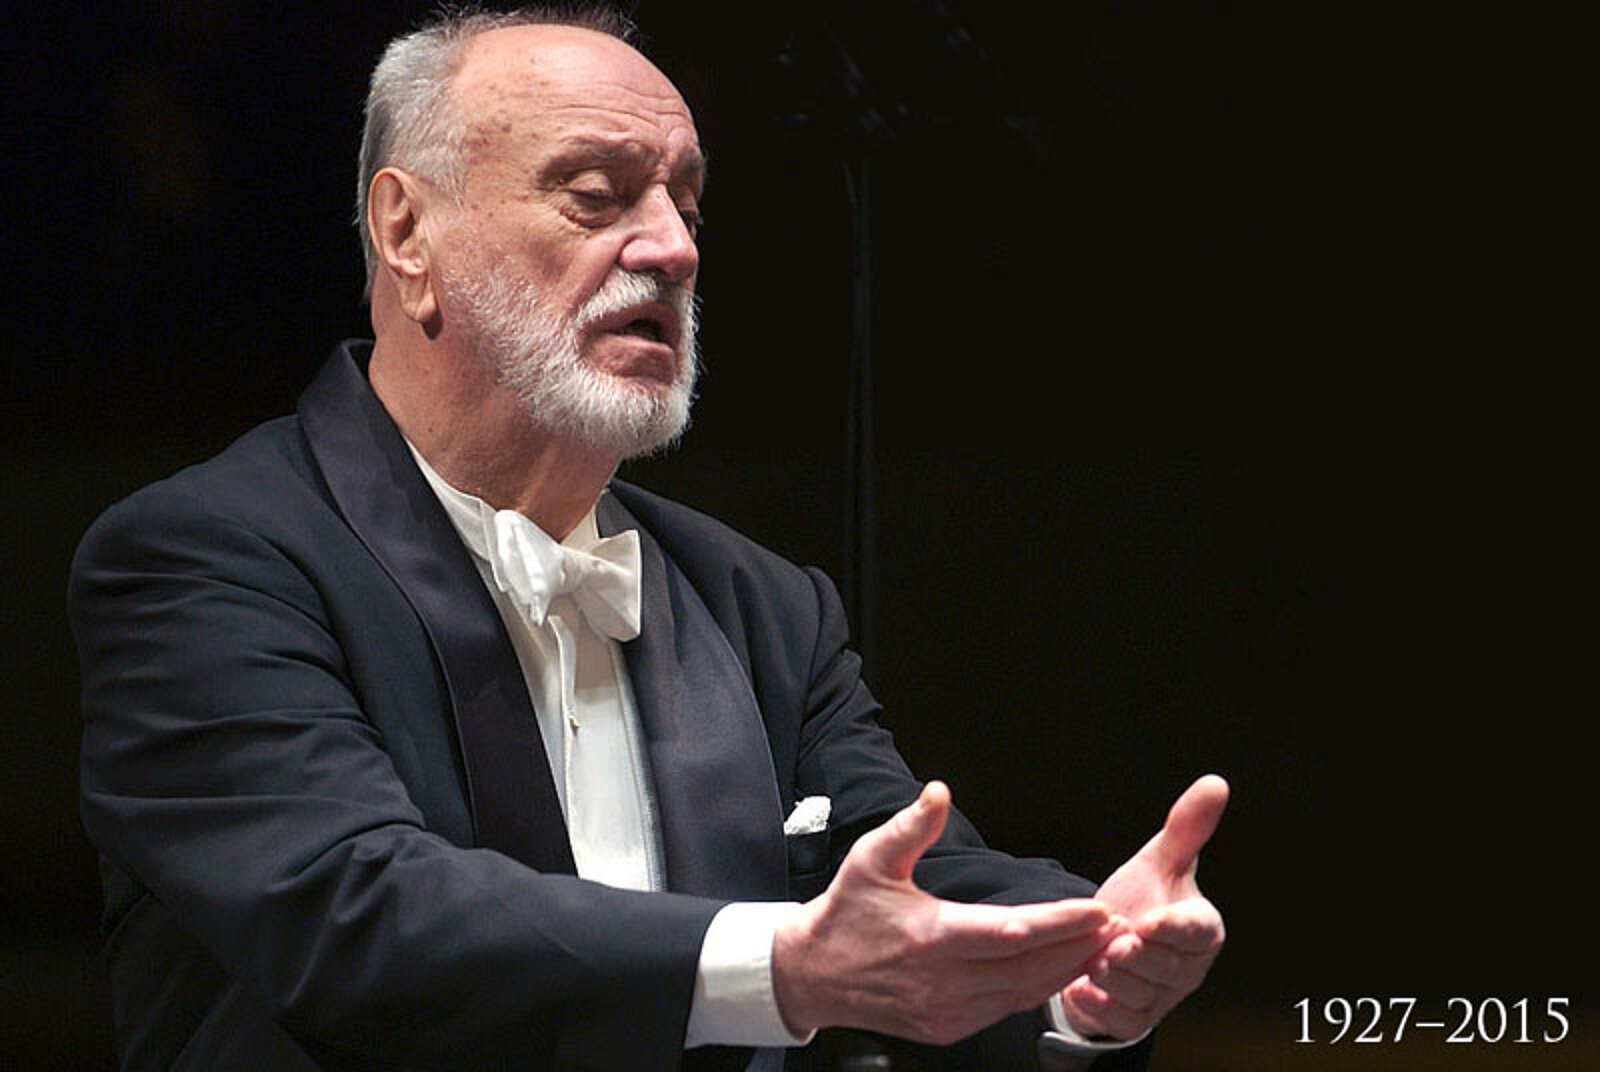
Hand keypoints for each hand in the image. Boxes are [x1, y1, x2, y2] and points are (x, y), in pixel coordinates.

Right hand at [773, 781, 1117, 1045]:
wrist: (814, 973)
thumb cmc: (847, 912)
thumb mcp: (872, 859)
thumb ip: (911, 826)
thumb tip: (940, 791)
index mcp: (932, 936)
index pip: (1013, 932)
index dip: (1061, 923)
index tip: (1098, 910)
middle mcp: (945, 981)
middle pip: (1030, 969)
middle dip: (1079, 948)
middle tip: (1120, 928)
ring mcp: (948, 1011)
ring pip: (1023, 994)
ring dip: (1065, 972)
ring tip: (1102, 948)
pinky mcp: (947, 1028)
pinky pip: (1003, 1010)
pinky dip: (1035, 991)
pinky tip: (1057, 971)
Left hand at [1060, 774, 1228, 1040]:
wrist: (1107, 942)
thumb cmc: (1143, 898)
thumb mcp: (1159, 861)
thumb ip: (1186, 828)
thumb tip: (1216, 783)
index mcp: (1201, 928)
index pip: (1195, 932)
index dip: (1171, 929)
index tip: (1146, 922)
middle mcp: (1188, 967)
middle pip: (1163, 965)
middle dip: (1134, 953)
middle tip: (1112, 941)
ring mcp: (1164, 998)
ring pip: (1140, 993)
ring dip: (1114, 976)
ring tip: (1096, 958)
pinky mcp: (1137, 1021)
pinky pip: (1120, 1019)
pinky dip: (1099, 1004)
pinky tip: (1083, 987)